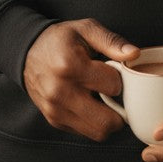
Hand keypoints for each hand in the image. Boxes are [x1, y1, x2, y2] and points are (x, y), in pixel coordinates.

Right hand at [23, 19, 139, 141]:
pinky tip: (91, 103)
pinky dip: (94, 122)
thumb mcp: (86, 29)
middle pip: (107, 121)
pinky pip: (85, 132)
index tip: (113, 70)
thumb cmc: (61, 39)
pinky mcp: (54, 120)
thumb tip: (134, 54)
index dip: (119, 78)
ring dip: (108, 119)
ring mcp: (55, 110)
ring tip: (104, 99)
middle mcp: (60, 92)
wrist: (28, 51)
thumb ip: (112, 41)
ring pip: (98, 132)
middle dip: (120, 109)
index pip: (113, 86)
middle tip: (116, 93)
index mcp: (70, 66)